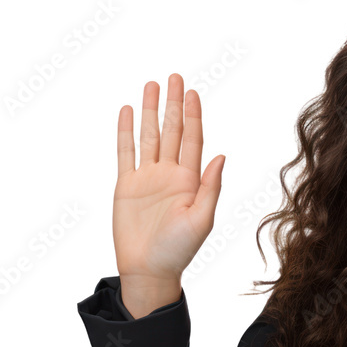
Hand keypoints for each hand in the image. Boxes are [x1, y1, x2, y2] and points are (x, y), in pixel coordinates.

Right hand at [113, 73, 224, 287]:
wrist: (149, 269)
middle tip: (174, 77)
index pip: (192, 139)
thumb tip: (221, 155)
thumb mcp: (202, 219)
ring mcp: (147, 177)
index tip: (192, 92)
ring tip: (151, 85)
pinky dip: (125, 132)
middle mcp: (170, 173)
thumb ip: (211, 186)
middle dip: (173, 104)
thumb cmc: (179, 249)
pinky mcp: (126, 185)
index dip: (193, 115)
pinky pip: (125, 152)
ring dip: (149, 111)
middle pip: (171, 130)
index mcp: (191, 179)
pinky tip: (127, 111)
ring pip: (148, 136)